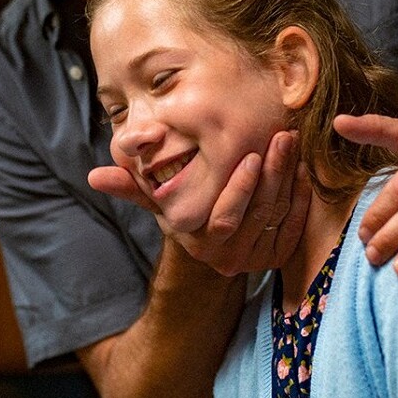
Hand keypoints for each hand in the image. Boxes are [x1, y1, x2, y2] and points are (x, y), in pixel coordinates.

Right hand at [88, 130, 311, 276]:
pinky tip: (302, 168)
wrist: (211, 240)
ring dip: (288, 178)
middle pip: (257, 214)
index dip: (240, 189)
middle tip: (281, 137)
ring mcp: (256, 259)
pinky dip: (301, 196)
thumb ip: (132, 187)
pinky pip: (294, 225)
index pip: (224, 218)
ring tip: (291, 143)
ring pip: (278, 216)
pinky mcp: (278, 255)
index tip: (250, 155)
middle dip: (272, 173)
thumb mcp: (158, 198)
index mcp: (199, 242)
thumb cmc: (183, 208)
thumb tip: (94, 176)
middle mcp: (228, 258)